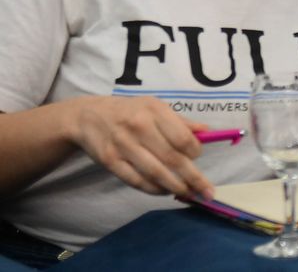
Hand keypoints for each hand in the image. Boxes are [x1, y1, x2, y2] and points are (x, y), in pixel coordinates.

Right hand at [65, 96, 213, 199]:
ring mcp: (123, 145)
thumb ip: (180, 121)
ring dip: (174, 186)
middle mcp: (139, 127)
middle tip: (206, 191)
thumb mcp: (155, 107)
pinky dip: (152, 189)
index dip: (194, 151)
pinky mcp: (110, 161)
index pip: (181, 136)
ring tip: (188, 193)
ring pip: (154, 172)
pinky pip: (135, 180)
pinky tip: (164, 191)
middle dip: (192, 177)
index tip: (198, 156)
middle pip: (171, 158)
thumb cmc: (130, 111)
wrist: (87, 116)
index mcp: (155, 110)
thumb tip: (207, 132)